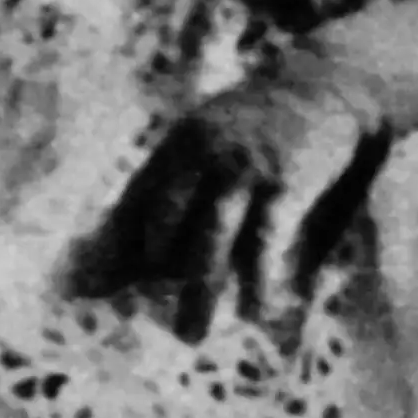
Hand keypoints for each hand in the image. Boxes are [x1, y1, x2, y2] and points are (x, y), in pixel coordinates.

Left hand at [94, 37, 390, 342]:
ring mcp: (243, 166)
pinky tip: (254, 309)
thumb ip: (186, 186)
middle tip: (139, 320)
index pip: (136, 200)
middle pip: (163, 222)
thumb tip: (149, 247)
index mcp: (179, 144)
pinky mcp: (285, 182)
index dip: (112, 245)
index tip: (87, 286)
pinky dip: (256, 278)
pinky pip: (263, 240)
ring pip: (209, 238)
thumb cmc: (267, 126)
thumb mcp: (216, 141)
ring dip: (199, 291)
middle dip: (148, 273)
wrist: (331, 83)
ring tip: (191, 334)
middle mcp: (202, 152)